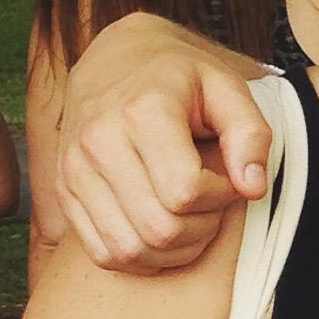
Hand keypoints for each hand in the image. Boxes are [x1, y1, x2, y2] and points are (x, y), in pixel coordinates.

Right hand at [57, 15, 270, 272]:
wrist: (116, 60)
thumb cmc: (182, 77)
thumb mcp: (228, 88)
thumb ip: (251, 135)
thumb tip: (253, 189)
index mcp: (142, 112)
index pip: (185, 192)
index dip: (219, 197)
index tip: (228, 179)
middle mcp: (98, 143)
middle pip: (159, 229)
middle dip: (201, 228)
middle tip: (212, 201)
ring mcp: (74, 171)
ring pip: (131, 250)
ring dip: (174, 249)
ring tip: (190, 216)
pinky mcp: (65, 192)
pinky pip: (104, 254)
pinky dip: (141, 258)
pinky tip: (163, 230)